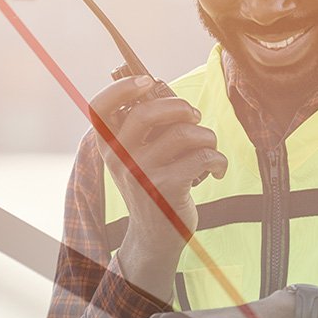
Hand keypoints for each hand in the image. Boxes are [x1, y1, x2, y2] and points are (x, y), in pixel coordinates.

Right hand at [88, 76, 227, 293]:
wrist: (155, 236)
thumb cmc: (151, 185)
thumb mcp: (134, 158)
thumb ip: (141, 128)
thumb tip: (159, 88)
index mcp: (108, 146)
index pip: (99, 108)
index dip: (121, 88)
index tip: (146, 81)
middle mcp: (119, 158)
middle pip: (148, 112)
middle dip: (180, 107)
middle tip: (194, 117)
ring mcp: (141, 174)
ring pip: (184, 133)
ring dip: (207, 136)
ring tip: (209, 148)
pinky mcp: (166, 188)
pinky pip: (203, 156)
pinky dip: (218, 160)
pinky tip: (217, 170)